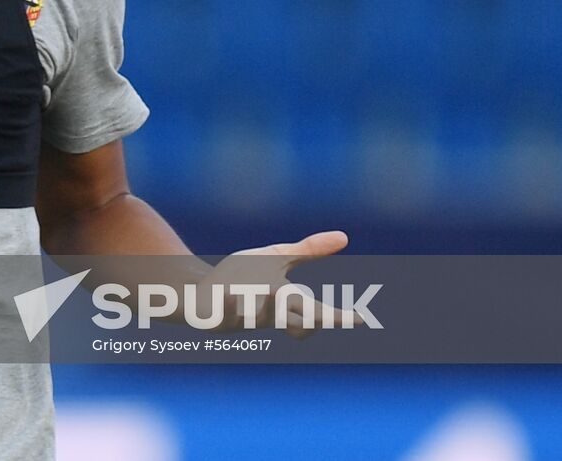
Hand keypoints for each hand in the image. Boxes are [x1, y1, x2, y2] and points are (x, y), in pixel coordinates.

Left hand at [200, 230, 360, 337]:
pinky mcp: (219, 317)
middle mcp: (269, 313)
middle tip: (323, 315)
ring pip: (261, 319)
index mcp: (285, 301)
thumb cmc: (241, 278)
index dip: (337, 317)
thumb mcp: (276, 258)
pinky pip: (226, 316)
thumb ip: (308, 250)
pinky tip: (230, 294)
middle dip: (310, 320)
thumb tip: (344, 236)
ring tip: (273, 291)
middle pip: (296, 324)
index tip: (361, 318)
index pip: (316, 313)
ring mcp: (244, 317)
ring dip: (268, 307)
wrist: (201, 290)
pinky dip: (230, 306)